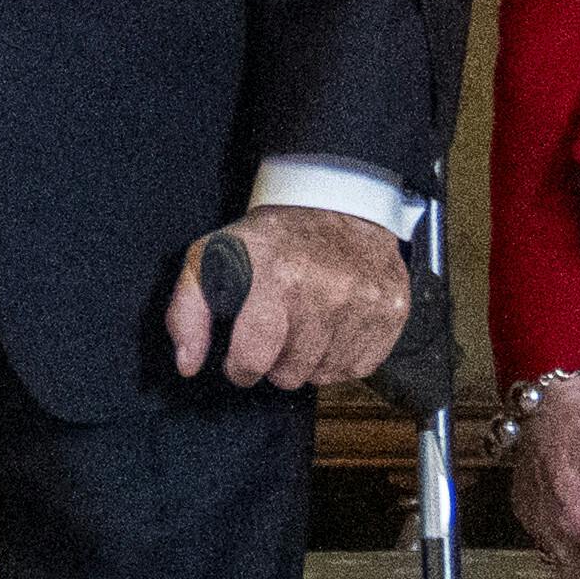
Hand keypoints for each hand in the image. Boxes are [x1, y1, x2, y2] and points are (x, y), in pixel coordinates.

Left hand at [171, 203, 411, 391]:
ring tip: (304, 323)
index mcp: (278, 277)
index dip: (240, 367)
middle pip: (291, 374)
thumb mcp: (212, 258)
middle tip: (276, 329)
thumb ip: (187, 312)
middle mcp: (327, 291)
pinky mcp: (392, 312)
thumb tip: (187, 364)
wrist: (336, 203)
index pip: (255, 358)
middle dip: (276, 361)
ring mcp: (365, 303)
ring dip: (309, 359)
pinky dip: (341, 356)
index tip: (240, 358)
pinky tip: (332, 326)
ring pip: (325, 375)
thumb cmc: (270, 239)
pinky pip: (359, 367)